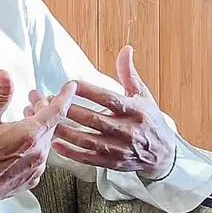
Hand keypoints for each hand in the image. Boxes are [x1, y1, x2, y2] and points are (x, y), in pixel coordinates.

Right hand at [0, 71, 75, 212]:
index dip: (65, 96)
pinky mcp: (32, 178)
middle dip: (44, 108)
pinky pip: (41, 157)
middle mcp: (38, 152)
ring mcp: (36, 167)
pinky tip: (22, 142)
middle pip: (52, 124)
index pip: (57, 110)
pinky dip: (36, 145)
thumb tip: (5, 76)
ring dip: (40, 127)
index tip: (71, 86)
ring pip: (46, 140)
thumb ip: (0, 96)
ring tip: (26, 118)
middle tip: (33, 99)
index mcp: (30, 134)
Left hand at [25, 46, 174, 178]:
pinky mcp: (112, 163)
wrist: (163, 154)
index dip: (89, 90)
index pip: (108, 98)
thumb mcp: (143, 95)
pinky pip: (88, 158)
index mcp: (135, 110)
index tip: (71, 83)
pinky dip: (70, 152)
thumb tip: (125, 49)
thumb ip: (129, 73)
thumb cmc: (150, 120)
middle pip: (94, 119)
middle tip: (51, 101)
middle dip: (70, 109)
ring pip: (87, 139)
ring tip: (48, 121)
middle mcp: (127, 130)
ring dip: (65, 130)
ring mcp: (119, 149)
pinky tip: (55, 143)